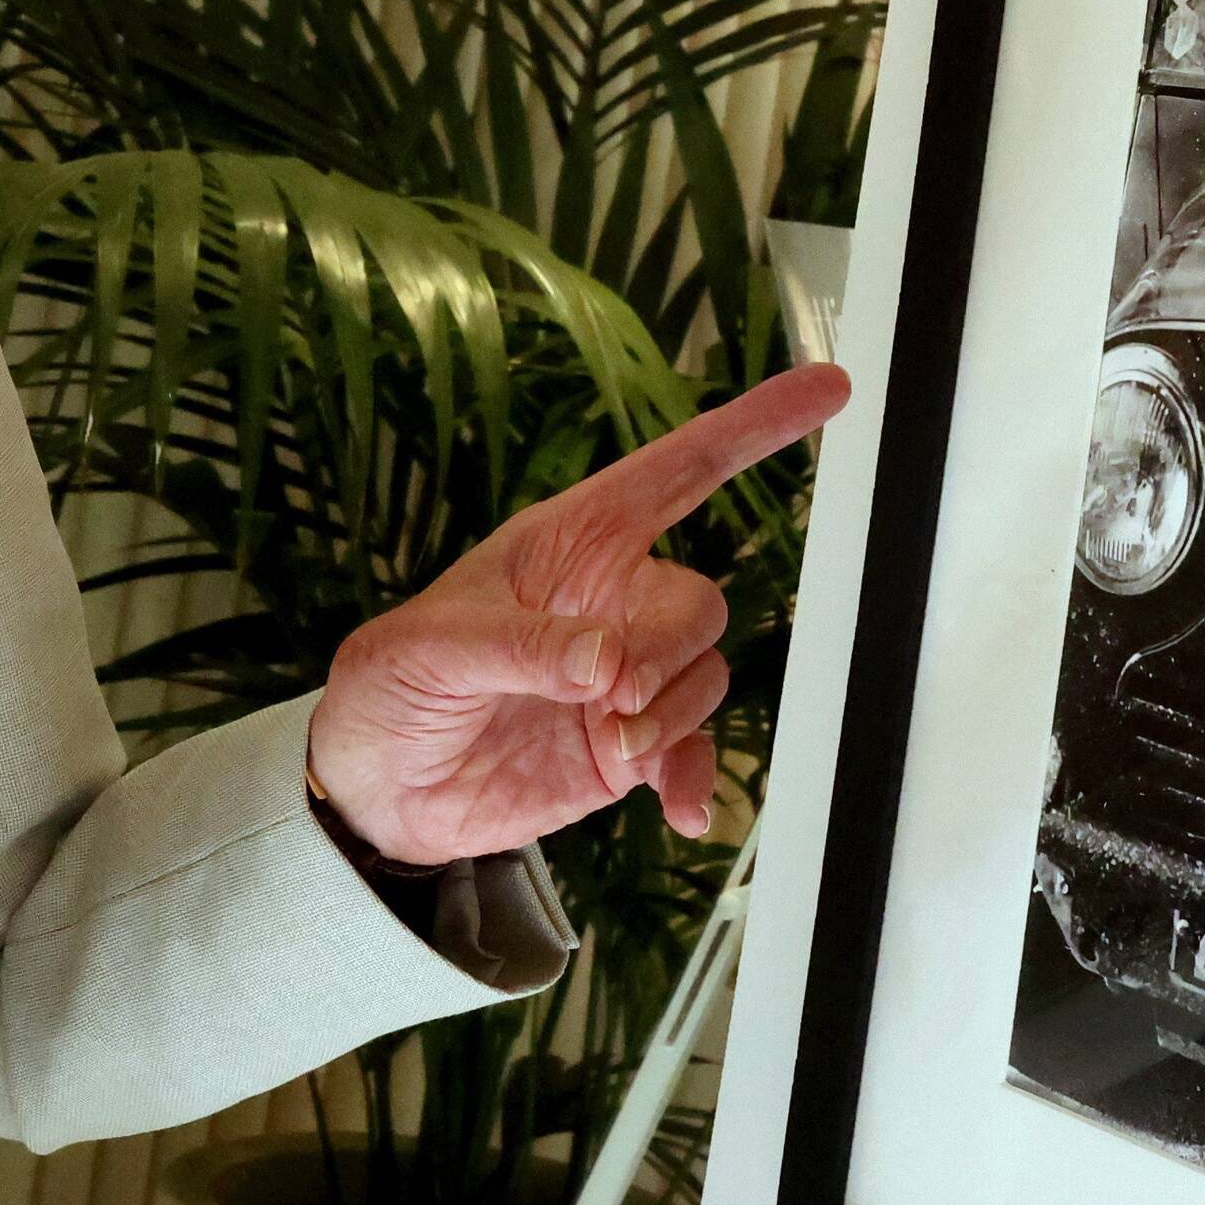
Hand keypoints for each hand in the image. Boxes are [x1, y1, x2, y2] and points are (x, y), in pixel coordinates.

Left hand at [306, 362, 854, 862]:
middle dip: (667, 653)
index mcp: (568, 545)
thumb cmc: (388, 689)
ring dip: (669, 719)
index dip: (751, 428)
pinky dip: (697, 781)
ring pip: (705, 675)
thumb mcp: (426, 649)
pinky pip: (694, 752)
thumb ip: (517, 647)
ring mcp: (625, 678)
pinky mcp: (627, 749)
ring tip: (607, 748)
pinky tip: (682, 814)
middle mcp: (609, 603)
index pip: (675, 472)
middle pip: (698, 601)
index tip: (827, 390)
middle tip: (608, 698)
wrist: (378, 792)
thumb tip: (605, 662)